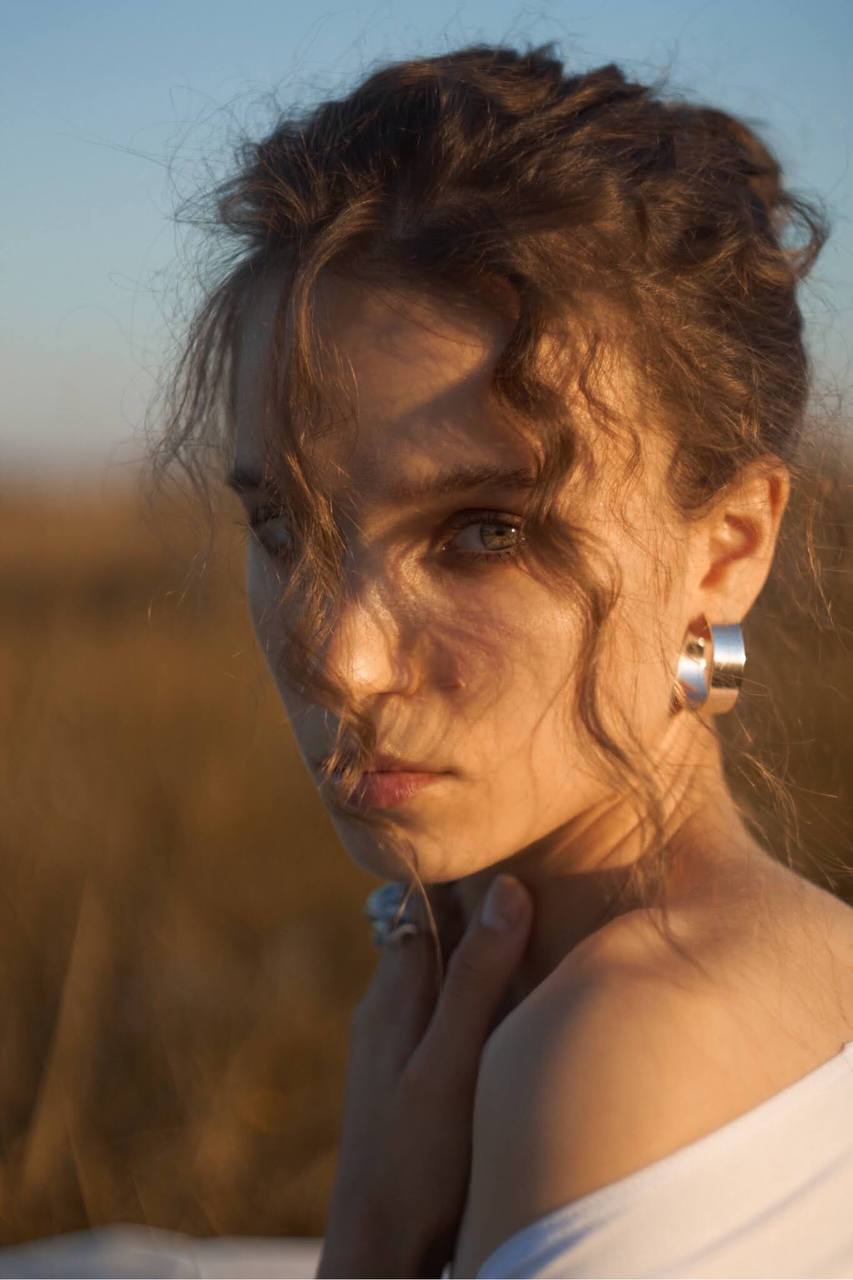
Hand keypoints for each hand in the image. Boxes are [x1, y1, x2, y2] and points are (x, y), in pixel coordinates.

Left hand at [316, 873, 532, 1278]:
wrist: (377, 1247)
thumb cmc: (417, 1158)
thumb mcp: (454, 1063)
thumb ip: (476, 979)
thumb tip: (505, 888)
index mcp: (396, 992)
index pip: (427, 902)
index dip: (465, 868)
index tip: (508, 833)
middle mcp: (386, 1007)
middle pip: (430, 932)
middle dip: (471, 904)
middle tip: (529, 871)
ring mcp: (390, 1043)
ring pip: (433, 973)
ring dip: (472, 951)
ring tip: (525, 929)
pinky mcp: (402, 1076)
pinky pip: (437, 1010)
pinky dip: (468, 994)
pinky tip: (497, 1010)